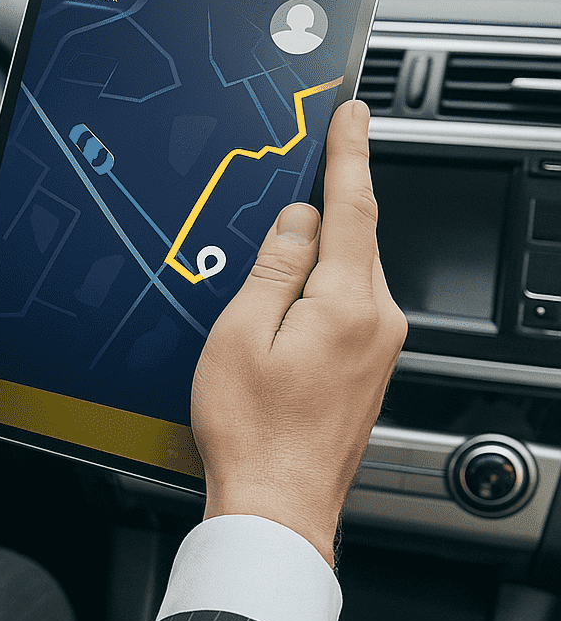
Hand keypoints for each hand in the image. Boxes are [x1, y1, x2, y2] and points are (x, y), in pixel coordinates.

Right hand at [190, 100, 406, 568]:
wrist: (277, 505)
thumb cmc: (253, 431)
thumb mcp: (241, 333)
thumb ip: (274, 267)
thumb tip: (300, 220)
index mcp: (348, 305)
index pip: (353, 208)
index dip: (348, 154)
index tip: (353, 115)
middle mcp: (379, 323)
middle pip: (352, 240)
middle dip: (323, 208)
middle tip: (290, 182)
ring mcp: (379, 349)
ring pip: (345, 276)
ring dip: (312, 259)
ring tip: (261, 281)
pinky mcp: (368, 370)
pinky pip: (345, 308)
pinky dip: (315, 293)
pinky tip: (280, 312)